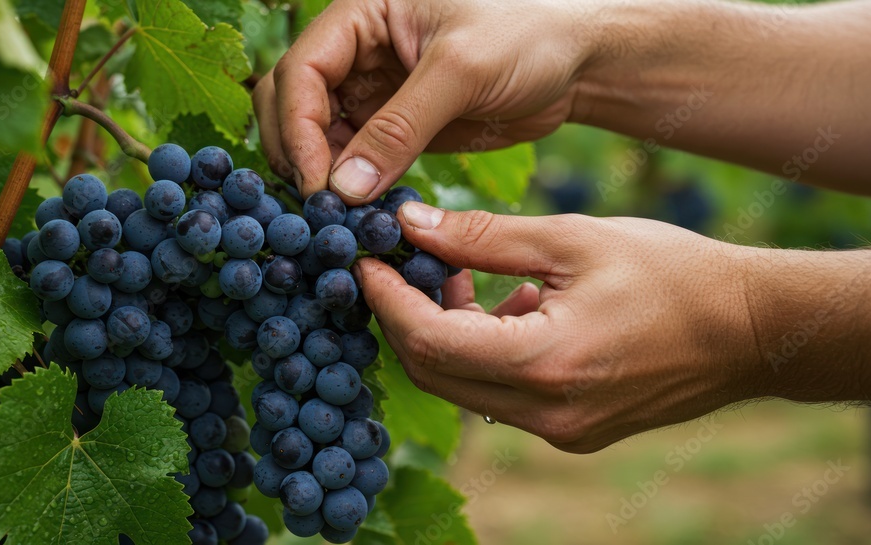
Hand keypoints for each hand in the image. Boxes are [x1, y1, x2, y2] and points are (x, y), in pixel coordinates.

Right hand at [253, 0, 601, 201]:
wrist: (576, 63)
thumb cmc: (527, 36)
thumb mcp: (461, 71)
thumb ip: (399, 127)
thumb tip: (344, 189)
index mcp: (363, 13)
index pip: (302, 70)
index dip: (297, 127)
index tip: (316, 182)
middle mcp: (358, 49)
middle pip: (294, 103)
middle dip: (297, 153)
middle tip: (321, 206)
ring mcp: (372, 90)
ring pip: (318, 136)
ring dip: (322, 177)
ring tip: (342, 218)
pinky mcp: (394, 127)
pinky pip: (355, 160)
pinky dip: (352, 188)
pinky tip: (363, 213)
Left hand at [354, 203, 763, 452]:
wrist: (752, 331)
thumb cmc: (672, 273)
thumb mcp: (572, 239)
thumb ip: (483, 238)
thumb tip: (413, 226)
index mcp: (545, 364)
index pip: (427, 340)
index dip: (385, 299)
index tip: (363, 260)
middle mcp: (546, 413)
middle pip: (434, 373)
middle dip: (403, 318)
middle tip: (400, 266)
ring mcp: (560, 431)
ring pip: (464, 388)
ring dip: (444, 334)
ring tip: (461, 278)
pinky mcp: (572, 432)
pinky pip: (500, 397)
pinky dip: (482, 353)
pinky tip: (508, 308)